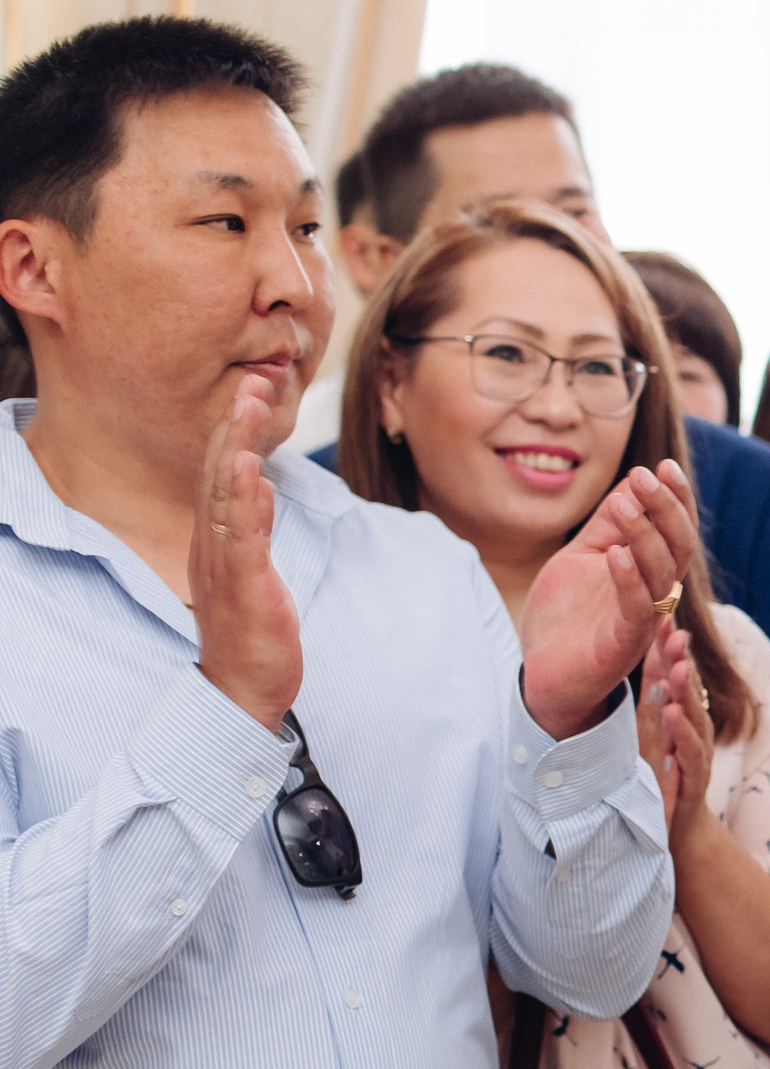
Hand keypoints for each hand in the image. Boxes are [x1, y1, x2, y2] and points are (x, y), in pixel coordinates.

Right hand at [190, 377, 300, 731]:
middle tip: (252, 381)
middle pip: (219, 474)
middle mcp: (212, 546)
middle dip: (236, 426)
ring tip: (248, 405)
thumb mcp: (252, 575)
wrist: (243, 687)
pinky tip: (250, 470)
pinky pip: (242, 535)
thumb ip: (252, 535)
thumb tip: (258, 496)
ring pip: (226, 494)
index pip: (220, 478)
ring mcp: (225, 563)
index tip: (249, 395)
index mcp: (214, 542)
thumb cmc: (250, 634)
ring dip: (238, 447)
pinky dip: (245, 500)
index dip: (234, 434)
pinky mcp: (244, 583)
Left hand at [519, 461, 701, 739]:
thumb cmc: (564, 618)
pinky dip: (629, 579)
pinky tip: (615, 552)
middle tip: (644, 475)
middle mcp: (655, 596)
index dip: (676, 499)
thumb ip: (607, 525)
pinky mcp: (622, 645)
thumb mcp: (582, 557)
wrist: (542, 675)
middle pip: (680, 548)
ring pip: (663, 574)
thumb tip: (631, 481)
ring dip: (646, 534)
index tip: (664, 465)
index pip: (676, 531)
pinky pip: (637, 610)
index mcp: (650, 573)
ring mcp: (641, 622)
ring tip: (625, 501)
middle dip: (667, 508)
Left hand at [634, 620, 713, 850]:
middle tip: (673, 629)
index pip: (667, 676)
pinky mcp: (694, 777)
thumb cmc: (660, 783)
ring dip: (684, 688)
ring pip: (692, 715)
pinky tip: (673, 713)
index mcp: (672, 717)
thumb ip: (644, 707)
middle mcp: (688, 729)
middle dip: (679, 658)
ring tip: (677, 664)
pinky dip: (681, 731)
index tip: (658, 615)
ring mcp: (694, 752)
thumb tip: (631, 671)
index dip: (664, 647)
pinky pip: (689, 751)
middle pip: (684, 688)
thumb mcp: (645, 741)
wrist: (677, 831)